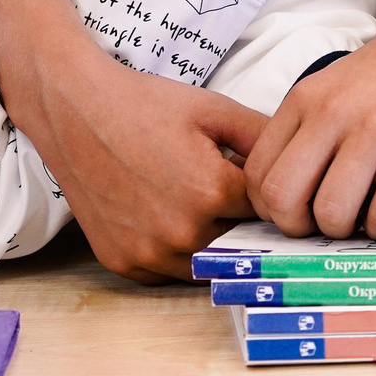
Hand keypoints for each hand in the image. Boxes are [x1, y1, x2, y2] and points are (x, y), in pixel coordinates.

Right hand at [13, 44, 263, 281]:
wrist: (75, 110)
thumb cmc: (145, 104)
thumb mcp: (214, 109)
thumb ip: (264, 137)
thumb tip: (299, 161)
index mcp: (212, 192)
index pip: (267, 211)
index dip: (266, 194)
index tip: (258, 183)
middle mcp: (183, 232)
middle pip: (238, 240)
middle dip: (238, 218)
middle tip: (222, 188)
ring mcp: (149, 253)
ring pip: (204, 262)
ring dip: (208, 239)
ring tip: (190, 199)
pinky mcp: (123, 263)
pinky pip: (166, 271)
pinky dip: (173, 252)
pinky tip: (163, 215)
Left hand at [244, 16, 375, 239]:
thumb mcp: (337, 84)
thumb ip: (309, 125)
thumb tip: (285, 187)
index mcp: (306, 98)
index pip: (257, 172)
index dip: (271, 207)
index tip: (296, 211)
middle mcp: (332, 113)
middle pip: (283, 198)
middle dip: (299, 227)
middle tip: (324, 223)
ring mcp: (375, 130)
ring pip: (332, 214)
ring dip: (346, 231)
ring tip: (363, 215)